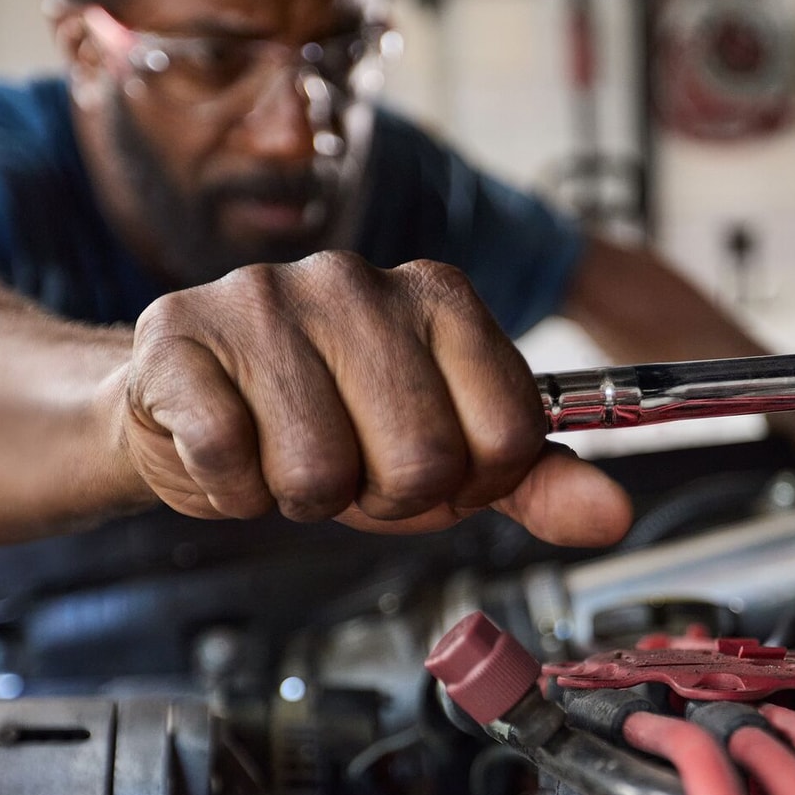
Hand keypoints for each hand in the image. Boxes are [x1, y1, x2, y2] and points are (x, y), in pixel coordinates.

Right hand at [114, 252, 631, 546]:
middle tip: (348, 468)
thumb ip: (532, 478)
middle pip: (421, 460)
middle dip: (382, 496)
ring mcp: (263, 300)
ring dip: (302, 497)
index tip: (430, 467)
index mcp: (438, 295)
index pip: (508, 433)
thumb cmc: (329, 424)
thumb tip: (614, 514)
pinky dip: (234, 490)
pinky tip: (231, 451)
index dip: (469, 483)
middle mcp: (355, 279)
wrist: (187, 406)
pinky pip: (232, 462)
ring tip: (284, 454)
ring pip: (320, 472)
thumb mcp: (446, 453)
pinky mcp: (179, 339)